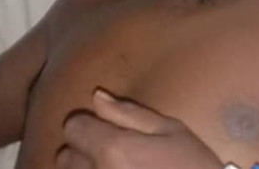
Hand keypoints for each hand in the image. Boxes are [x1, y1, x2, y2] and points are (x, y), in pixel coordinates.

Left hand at [56, 88, 223, 168]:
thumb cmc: (192, 166)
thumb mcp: (171, 131)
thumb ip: (131, 113)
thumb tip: (96, 96)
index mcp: (112, 149)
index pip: (73, 127)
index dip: (89, 124)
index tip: (106, 129)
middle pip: (65, 156)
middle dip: (84, 150)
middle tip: (113, 154)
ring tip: (115, 168)